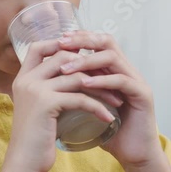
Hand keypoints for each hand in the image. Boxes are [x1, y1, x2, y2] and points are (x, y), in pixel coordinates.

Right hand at [2, 39, 122, 171]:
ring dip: (101, 88)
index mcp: (22, 78)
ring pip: (75, 76)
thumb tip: (74, 76)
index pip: (38, 47)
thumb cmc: (35, 136)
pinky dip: (98, 107)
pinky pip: (80, 98)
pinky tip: (108, 117)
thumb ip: (47, 89)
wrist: (24, 159)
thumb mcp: (37, 106)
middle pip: (62, 56)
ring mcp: (34, 90)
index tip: (80, 54)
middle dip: (90, 66)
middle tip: (109, 78)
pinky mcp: (46, 104)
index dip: (59, 44)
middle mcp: (26, 80)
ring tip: (115, 100)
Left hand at [58, 31, 169, 169]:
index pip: (97, 41)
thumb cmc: (104, 127)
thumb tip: (44, 75)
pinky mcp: (142, 95)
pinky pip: (122, 81)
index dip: (79, 37)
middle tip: (62, 44)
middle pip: (106, 42)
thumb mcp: (84, 101)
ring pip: (112, 58)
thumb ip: (72, 86)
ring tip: (66, 69)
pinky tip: (85, 84)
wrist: (129, 151)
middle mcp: (126, 69)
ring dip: (87, 61)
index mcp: (113, 68)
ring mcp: (135, 80)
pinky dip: (102, 80)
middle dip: (82, 41)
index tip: (59, 38)